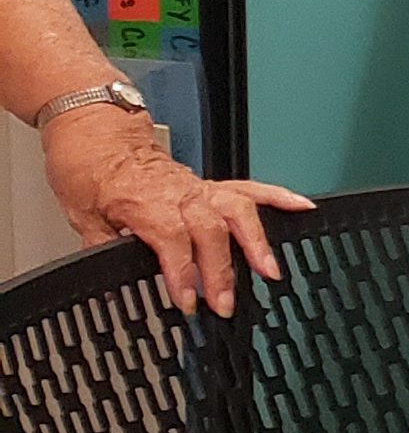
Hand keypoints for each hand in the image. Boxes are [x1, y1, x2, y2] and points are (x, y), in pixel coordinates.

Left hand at [43, 110, 310, 316]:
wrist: (96, 129)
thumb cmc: (86, 168)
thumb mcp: (82, 215)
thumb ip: (104, 250)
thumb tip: (110, 286)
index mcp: (146, 201)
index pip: (173, 240)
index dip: (182, 272)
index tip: (187, 300)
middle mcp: (180, 192)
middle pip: (211, 231)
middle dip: (221, 270)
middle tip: (224, 303)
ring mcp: (199, 187)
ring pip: (238, 210)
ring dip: (256, 242)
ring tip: (270, 270)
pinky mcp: (209, 184)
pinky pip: (250, 188)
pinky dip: (279, 197)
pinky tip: (302, 208)